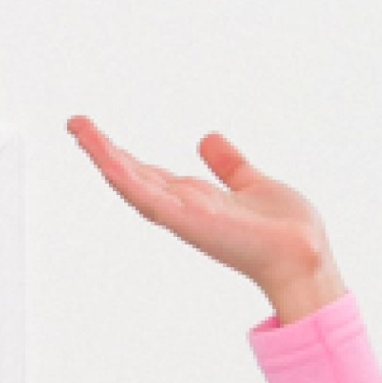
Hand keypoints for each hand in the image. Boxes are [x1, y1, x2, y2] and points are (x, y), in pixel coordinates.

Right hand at [65, 117, 345, 314]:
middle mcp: (186, 210)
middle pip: (134, 178)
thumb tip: (208, 140)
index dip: (124, 156)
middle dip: (103, 153)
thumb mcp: (252, 184)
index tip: (99, 134)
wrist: (304, 257)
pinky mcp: (190, 222)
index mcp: (197, 201)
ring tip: (79, 130)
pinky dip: (126, 178)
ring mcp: (185, 217)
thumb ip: (230, 165)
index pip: (151, 175)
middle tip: (76, 125)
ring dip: (104, 158)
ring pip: (133, 185)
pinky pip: (150, 198)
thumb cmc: (288, 232)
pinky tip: (105, 158)